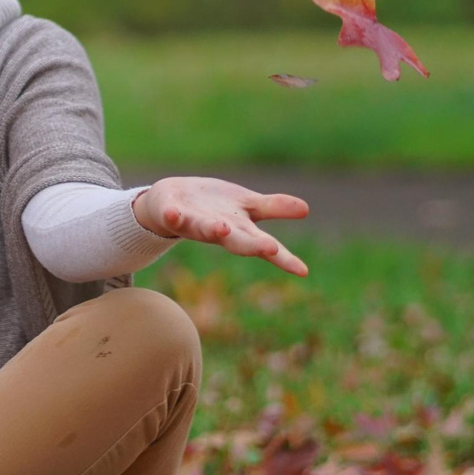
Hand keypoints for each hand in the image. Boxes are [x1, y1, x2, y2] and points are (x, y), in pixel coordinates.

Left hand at [133, 176, 310, 276]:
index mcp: (240, 229)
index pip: (266, 246)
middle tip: (270, 248)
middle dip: (252, 245)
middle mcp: (220, 231)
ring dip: (213, 230)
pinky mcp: (172, 214)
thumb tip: (305, 209)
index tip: (303, 271)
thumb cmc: (213, 207)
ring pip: (205, 229)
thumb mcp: (247, 205)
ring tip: (222, 229)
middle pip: (238, 242)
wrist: (168, 204)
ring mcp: (194, 224)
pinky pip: (172, 216)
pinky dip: (174, 216)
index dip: (284, 259)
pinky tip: (173, 213)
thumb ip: (273, 207)